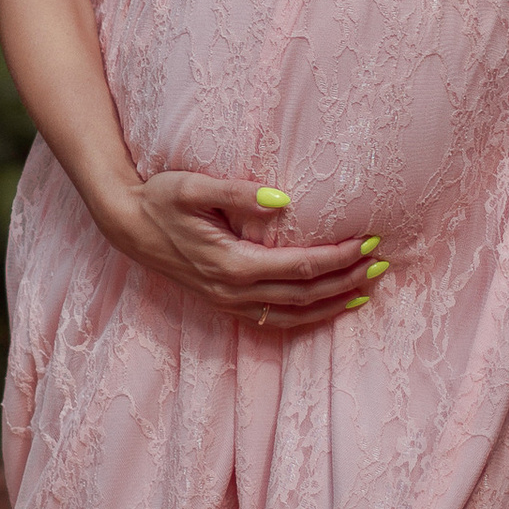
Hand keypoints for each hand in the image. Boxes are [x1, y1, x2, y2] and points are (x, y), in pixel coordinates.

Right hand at [101, 174, 383, 328]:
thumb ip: (238, 193)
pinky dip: (307, 319)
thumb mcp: (193, 187)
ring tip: (367, 290)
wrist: (126, 226)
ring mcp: (229, 303)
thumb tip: (283, 200)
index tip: (369, 241)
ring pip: (294, 315)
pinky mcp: (225, 305)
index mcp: (233, 264)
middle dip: (348, 281)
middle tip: (382, 264)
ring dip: (334, 304)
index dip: (340, 257)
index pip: (302, 267)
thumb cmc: (160, 198)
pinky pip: (276, 322)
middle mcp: (234, 291)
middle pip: (306, 294)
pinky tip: (327, 309)